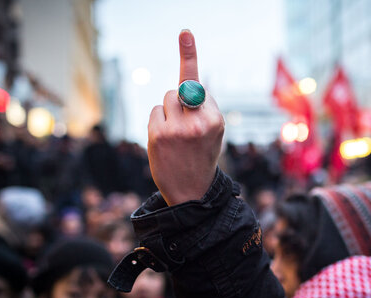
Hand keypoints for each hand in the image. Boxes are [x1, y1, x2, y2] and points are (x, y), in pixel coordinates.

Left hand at [147, 30, 224, 205]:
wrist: (191, 191)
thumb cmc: (202, 157)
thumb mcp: (213, 133)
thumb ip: (203, 108)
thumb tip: (188, 85)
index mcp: (216, 119)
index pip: (198, 85)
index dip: (188, 56)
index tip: (184, 33)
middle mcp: (199, 122)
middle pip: (180, 90)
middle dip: (179, 103)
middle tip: (183, 129)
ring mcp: (177, 129)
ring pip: (166, 99)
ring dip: (168, 112)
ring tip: (175, 136)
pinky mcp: (159, 135)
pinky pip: (154, 112)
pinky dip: (156, 123)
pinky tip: (164, 142)